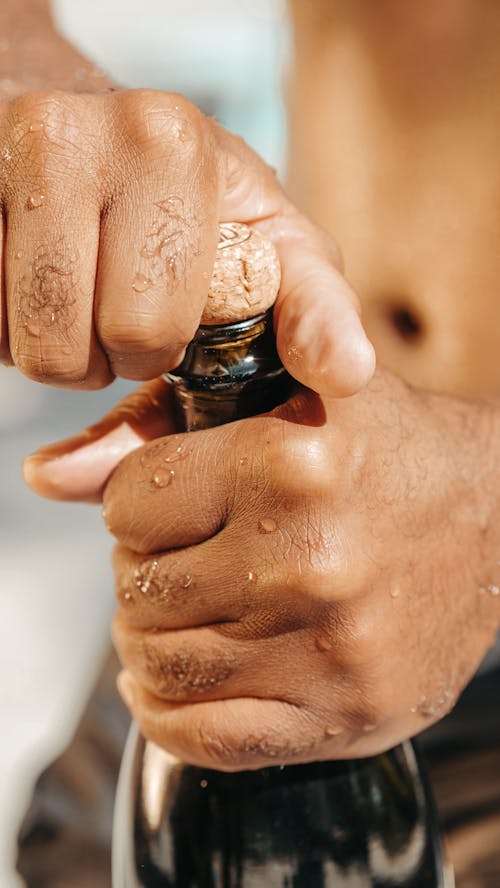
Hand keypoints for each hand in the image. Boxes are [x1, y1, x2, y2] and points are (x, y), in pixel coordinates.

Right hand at [0, 87, 372, 395]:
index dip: (158, 348)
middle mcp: (74, 136)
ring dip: (52, 345)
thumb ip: (311, 308)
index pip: (147, 329)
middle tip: (119, 310)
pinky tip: (35, 280)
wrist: (87, 125)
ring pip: (16, 342)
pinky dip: (7, 325)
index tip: (168, 319)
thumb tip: (347, 373)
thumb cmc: (191, 201)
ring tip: (82, 296)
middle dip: (104, 355)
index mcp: (170, 147)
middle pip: (70, 348)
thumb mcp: (270, 243)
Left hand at [24, 373, 499, 768]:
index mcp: (291, 462)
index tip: (168, 503)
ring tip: (177, 614)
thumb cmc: (384, 447)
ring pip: (161, 665)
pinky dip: (167, 716)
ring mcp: (330, 648)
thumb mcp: (286, 392)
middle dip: (142, 571)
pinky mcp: (347, 713)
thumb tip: (46, 476)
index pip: (129, 503)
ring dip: (148, 641)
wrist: (495, 516)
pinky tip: (173, 684)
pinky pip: (207, 739)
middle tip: (178, 558)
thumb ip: (155, 422)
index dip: (137, 502)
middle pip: (139, 589)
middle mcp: (311, 559)